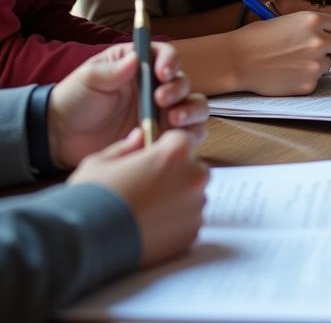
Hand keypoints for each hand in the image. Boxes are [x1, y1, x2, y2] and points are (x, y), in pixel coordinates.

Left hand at [48, 43, 208, 169]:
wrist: (62, 138)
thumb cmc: (75, 99)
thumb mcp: (88, 79)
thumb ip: (111, 70)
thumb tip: (135, 59)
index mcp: (141, 66)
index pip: (166, 56)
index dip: (170, 61)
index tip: (163, 73)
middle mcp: (157, 87)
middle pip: (183, 82)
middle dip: (178, 89)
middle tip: (161, 100)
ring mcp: (162, 113)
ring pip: (194, 107)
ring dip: (191, 111)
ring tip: (175, 120)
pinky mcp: (163, 137)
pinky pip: (188, 134)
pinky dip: (189, 135)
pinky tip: (174, 139)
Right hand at [69, 128, 207, 266]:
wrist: (84, 245)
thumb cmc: (90, 198)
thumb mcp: (100, 162)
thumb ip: (126, 147)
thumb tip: (139, 136)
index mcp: (175, 152)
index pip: (180, 141)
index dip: (162, 150)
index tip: (147, 162)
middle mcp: (193, 176)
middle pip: (191, 168)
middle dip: (173, 175)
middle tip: (144, 191)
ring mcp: (195, 207)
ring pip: (192, 197)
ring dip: (175, 201)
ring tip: (143, 213)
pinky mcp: (192, 234)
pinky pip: (188, 222)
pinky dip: (173, 225)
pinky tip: (147, 230)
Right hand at [231, 12, 330, 94]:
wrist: (237, 60)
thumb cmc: (256, 38)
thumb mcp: (285, 20)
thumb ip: (308, 27)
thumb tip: (325, 33)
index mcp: (313, 20)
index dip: (328, 30)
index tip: (320, 34)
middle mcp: (318, 40)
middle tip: (314, 51)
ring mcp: (315, 63)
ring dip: (322, 63)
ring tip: (300, 63)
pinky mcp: (309, 83)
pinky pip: (318, 80)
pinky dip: (308, 79)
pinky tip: (290, 75)